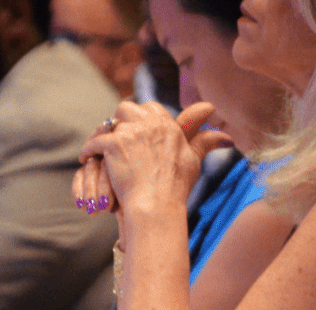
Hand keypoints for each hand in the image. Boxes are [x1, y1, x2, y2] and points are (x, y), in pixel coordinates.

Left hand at [75, 102, 230, 216]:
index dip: (141, 119)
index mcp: (169, 124)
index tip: (136, 132)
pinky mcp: (113, 144)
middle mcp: (150, 123)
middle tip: (116, 139)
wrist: (156, 206)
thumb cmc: (176, 187)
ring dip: (103, 133)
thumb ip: (206, 142)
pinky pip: (95, 141)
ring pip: (109, 121)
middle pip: (128, 108)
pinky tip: (87, 158)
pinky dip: (89, 150)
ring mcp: (131, 132)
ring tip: (99, 148)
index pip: (150, 108)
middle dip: (121, 121)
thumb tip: (228, 137)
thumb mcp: (194, 161)